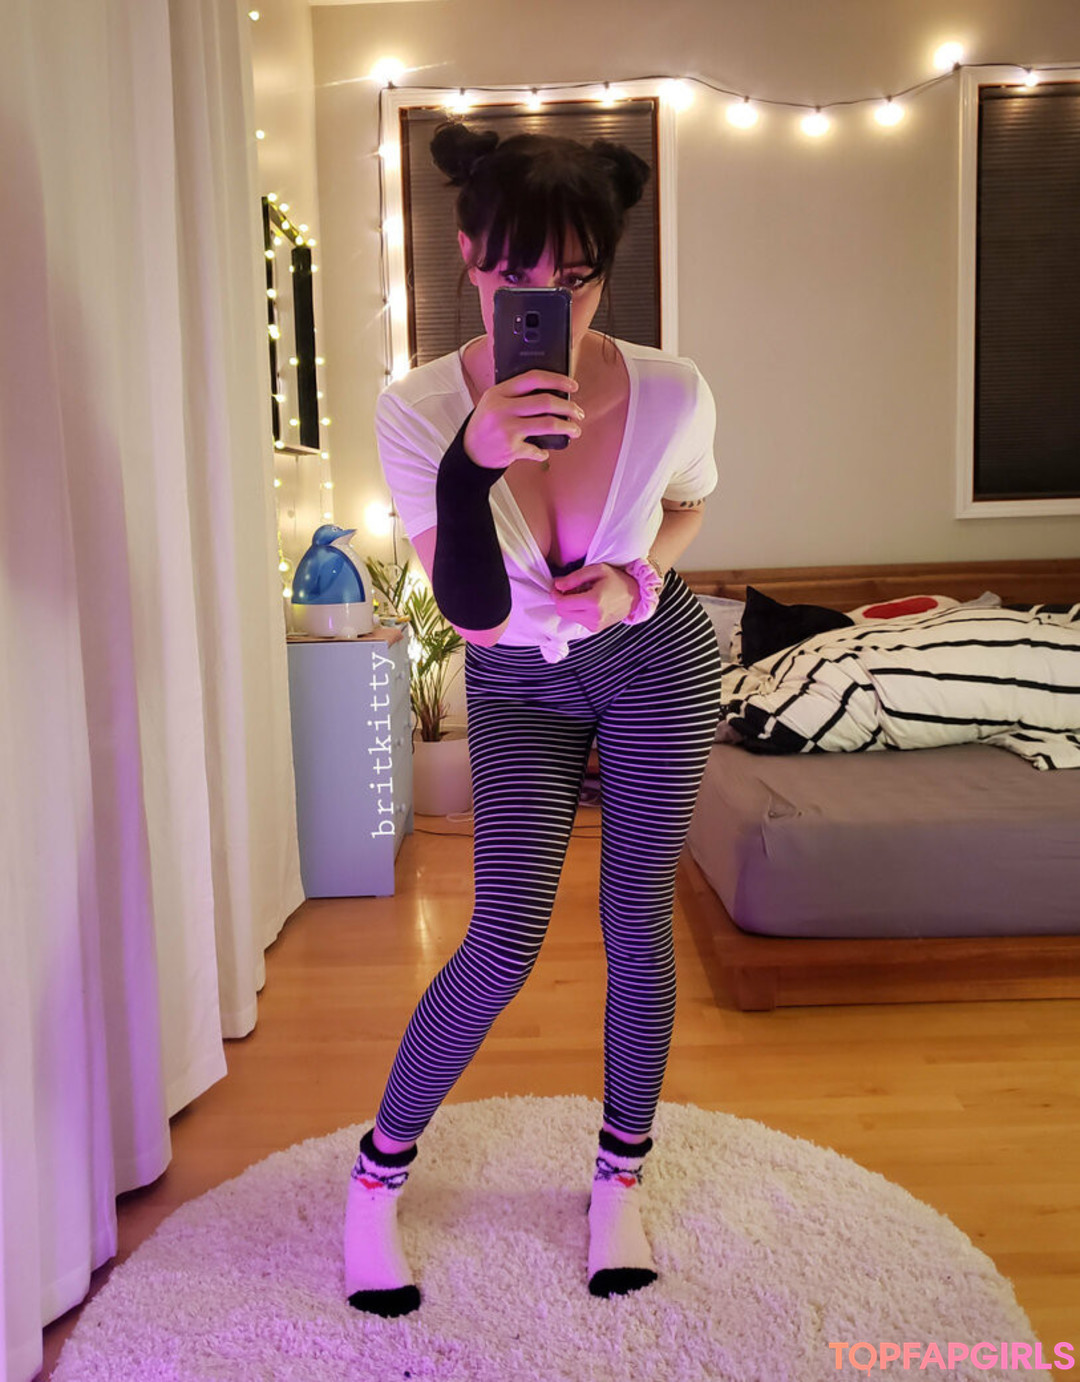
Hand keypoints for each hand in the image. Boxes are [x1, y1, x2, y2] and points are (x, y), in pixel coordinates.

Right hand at [463, 369, 583, 469]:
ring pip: (547, 424)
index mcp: (499, 392)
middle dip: (568, 407)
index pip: (533, 378)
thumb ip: (515, 394)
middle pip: (545, 402)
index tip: (573, 386)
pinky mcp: (510, 448)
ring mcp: (507, 429)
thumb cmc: (486, 425)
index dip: (557, 380)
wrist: (469, 453)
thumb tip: (551, 391)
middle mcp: (502, 408)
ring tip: (575, 430)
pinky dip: (543, 453)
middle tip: (578, 412)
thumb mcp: (493, 402)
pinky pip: (536, 449)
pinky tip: (544, 453)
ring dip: (567, 427)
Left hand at [551, 563, 637, 632]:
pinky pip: (577, 621)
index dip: (555, 594)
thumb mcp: (597, 570)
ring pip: (568, 617)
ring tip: (581, 595)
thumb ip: (575, 577)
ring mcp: (595, 625)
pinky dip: (577, 612)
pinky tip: (586, 603)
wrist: (635, 595)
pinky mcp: (596, 629)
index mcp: (593, 601)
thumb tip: (557, 585)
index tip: (557, 586)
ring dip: (569, 606)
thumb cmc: (617, 579)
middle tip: (568, 589)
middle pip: (562, 612)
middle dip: (561, 600)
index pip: (562, 603)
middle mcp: (594, 617)